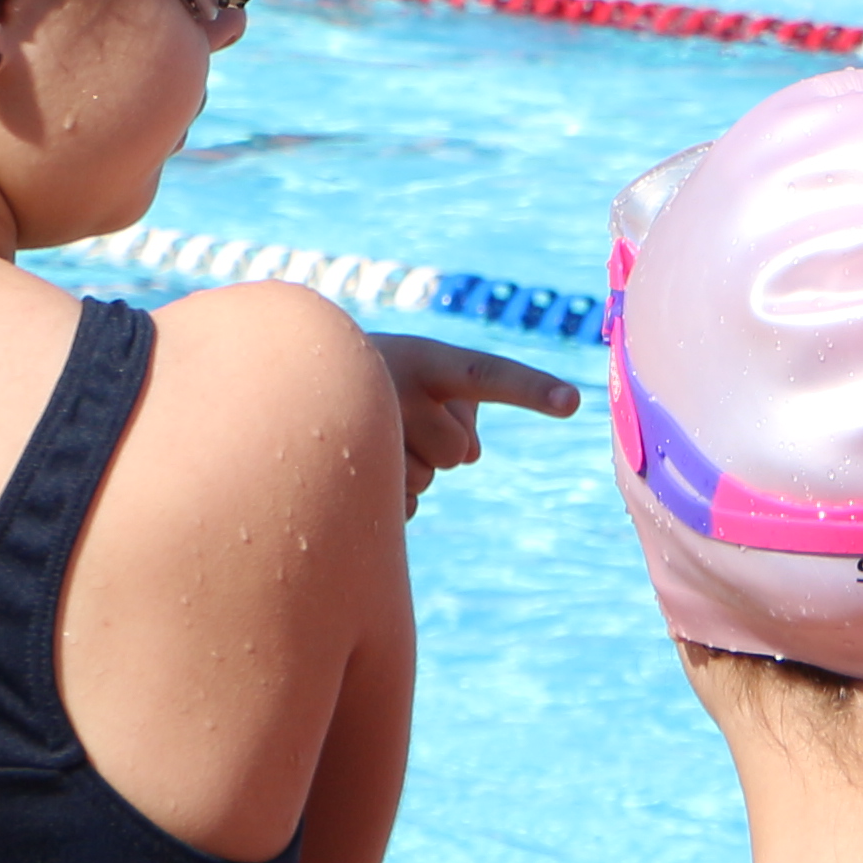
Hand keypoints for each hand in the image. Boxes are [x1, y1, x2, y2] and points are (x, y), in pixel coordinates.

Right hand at [364, 332, 582, 508]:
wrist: (289, 378)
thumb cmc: (380, 373)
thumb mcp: (427, 370)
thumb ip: (462, 405)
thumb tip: (468, 453)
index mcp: (430, 360)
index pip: (488, 375)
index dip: (531, 388)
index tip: (574, 402)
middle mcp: (399, 389)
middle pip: (457, 453)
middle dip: (438, 445)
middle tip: (400, 416)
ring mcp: (367, 432)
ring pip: (424, 480)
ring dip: (407, 467)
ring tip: (370, 434)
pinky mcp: (346, 473)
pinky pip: (397, 503)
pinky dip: (386, 491)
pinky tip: (357, 462)